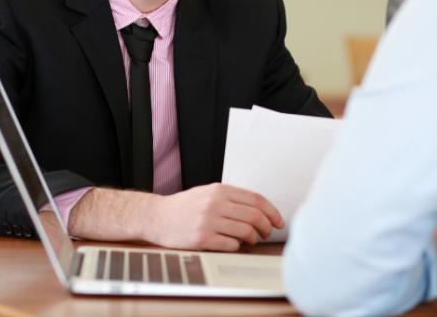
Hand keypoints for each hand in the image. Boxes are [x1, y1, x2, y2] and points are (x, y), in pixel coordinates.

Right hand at [145, 183, 284, 251]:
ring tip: (250, 240)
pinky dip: (237, 246)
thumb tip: (261, 209)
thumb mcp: (208, 192)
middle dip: (266, 227)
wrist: (157, 217)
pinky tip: (233, 244)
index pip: (257, 200)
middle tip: (267, 233)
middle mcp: (215, 204)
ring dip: (253, 238)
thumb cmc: (185, 206)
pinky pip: (231, 245)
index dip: (272, 212)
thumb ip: (232, 198)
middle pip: (255, 216)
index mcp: (220, 190)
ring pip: (246, 232)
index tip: (279, 221)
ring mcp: (209, 222)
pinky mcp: (202, 239)